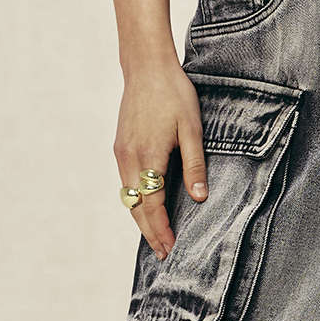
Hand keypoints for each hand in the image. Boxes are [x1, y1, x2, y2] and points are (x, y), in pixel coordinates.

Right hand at [113, 61, 208, 256]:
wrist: (146, 66)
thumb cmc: (173, 94)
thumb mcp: (192, 130)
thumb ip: (194, 166)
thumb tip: (199, 199)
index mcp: (148, 157)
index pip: (153, 206)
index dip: (162, 230)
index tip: (171, 249)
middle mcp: (128, 159)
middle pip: (137, 208)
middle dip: (150, 233)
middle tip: (163, 254)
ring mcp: (121, 154)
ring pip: (129, 198)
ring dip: (141, 220)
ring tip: (155, 238)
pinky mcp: (120, 147)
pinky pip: (126, 184)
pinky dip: (136, 202)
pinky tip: (147, 209)